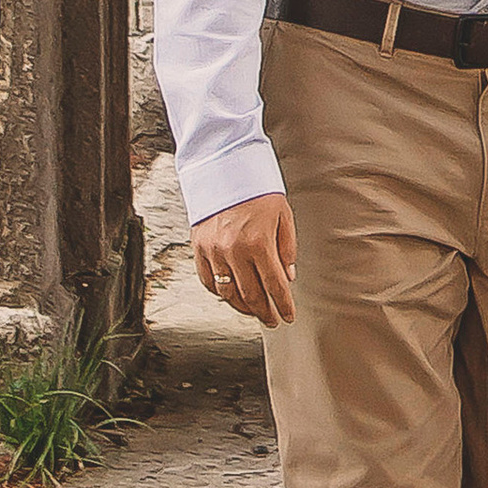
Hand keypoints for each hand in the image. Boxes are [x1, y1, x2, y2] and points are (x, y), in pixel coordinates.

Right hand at [194, 194, 297, 326]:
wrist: (224, 168)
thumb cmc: (257, 189)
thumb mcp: (283, 215)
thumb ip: (287, 248)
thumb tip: (288, 276)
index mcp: (259, 243)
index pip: (275, 286)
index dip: (283, 305)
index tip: (288, 316)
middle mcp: (234, 251)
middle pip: (251, 296)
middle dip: (264, 312)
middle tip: (272, 319)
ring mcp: (214, 251)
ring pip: (228, 293)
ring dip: (243, 307)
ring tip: (253, 310)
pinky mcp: (198, 247)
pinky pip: (208, 281)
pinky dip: (220, 292)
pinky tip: (230, 294)